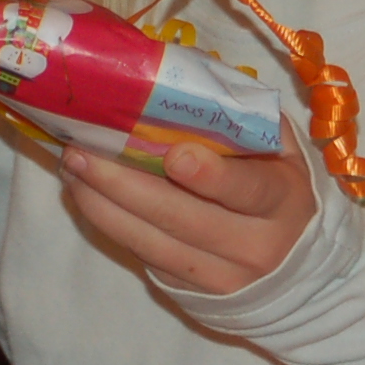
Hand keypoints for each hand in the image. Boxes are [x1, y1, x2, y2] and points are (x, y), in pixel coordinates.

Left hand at [57, 141, 316, 295]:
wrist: (294, 266)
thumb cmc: (278, 186)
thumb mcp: (279, 148)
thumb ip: (242, 116)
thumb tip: (180, 72)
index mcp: (282, 201)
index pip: (248, 190)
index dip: (212, 176)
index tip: (174, 155)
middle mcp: (255, 246)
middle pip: (182, 219)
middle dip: (126, 185)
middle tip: (82, 151)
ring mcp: (220, 276)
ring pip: (152, 243)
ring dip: (103, 205)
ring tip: (70, 169)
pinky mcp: (188, 291)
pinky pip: (142, 256)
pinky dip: (109, 224)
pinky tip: (84, 195)